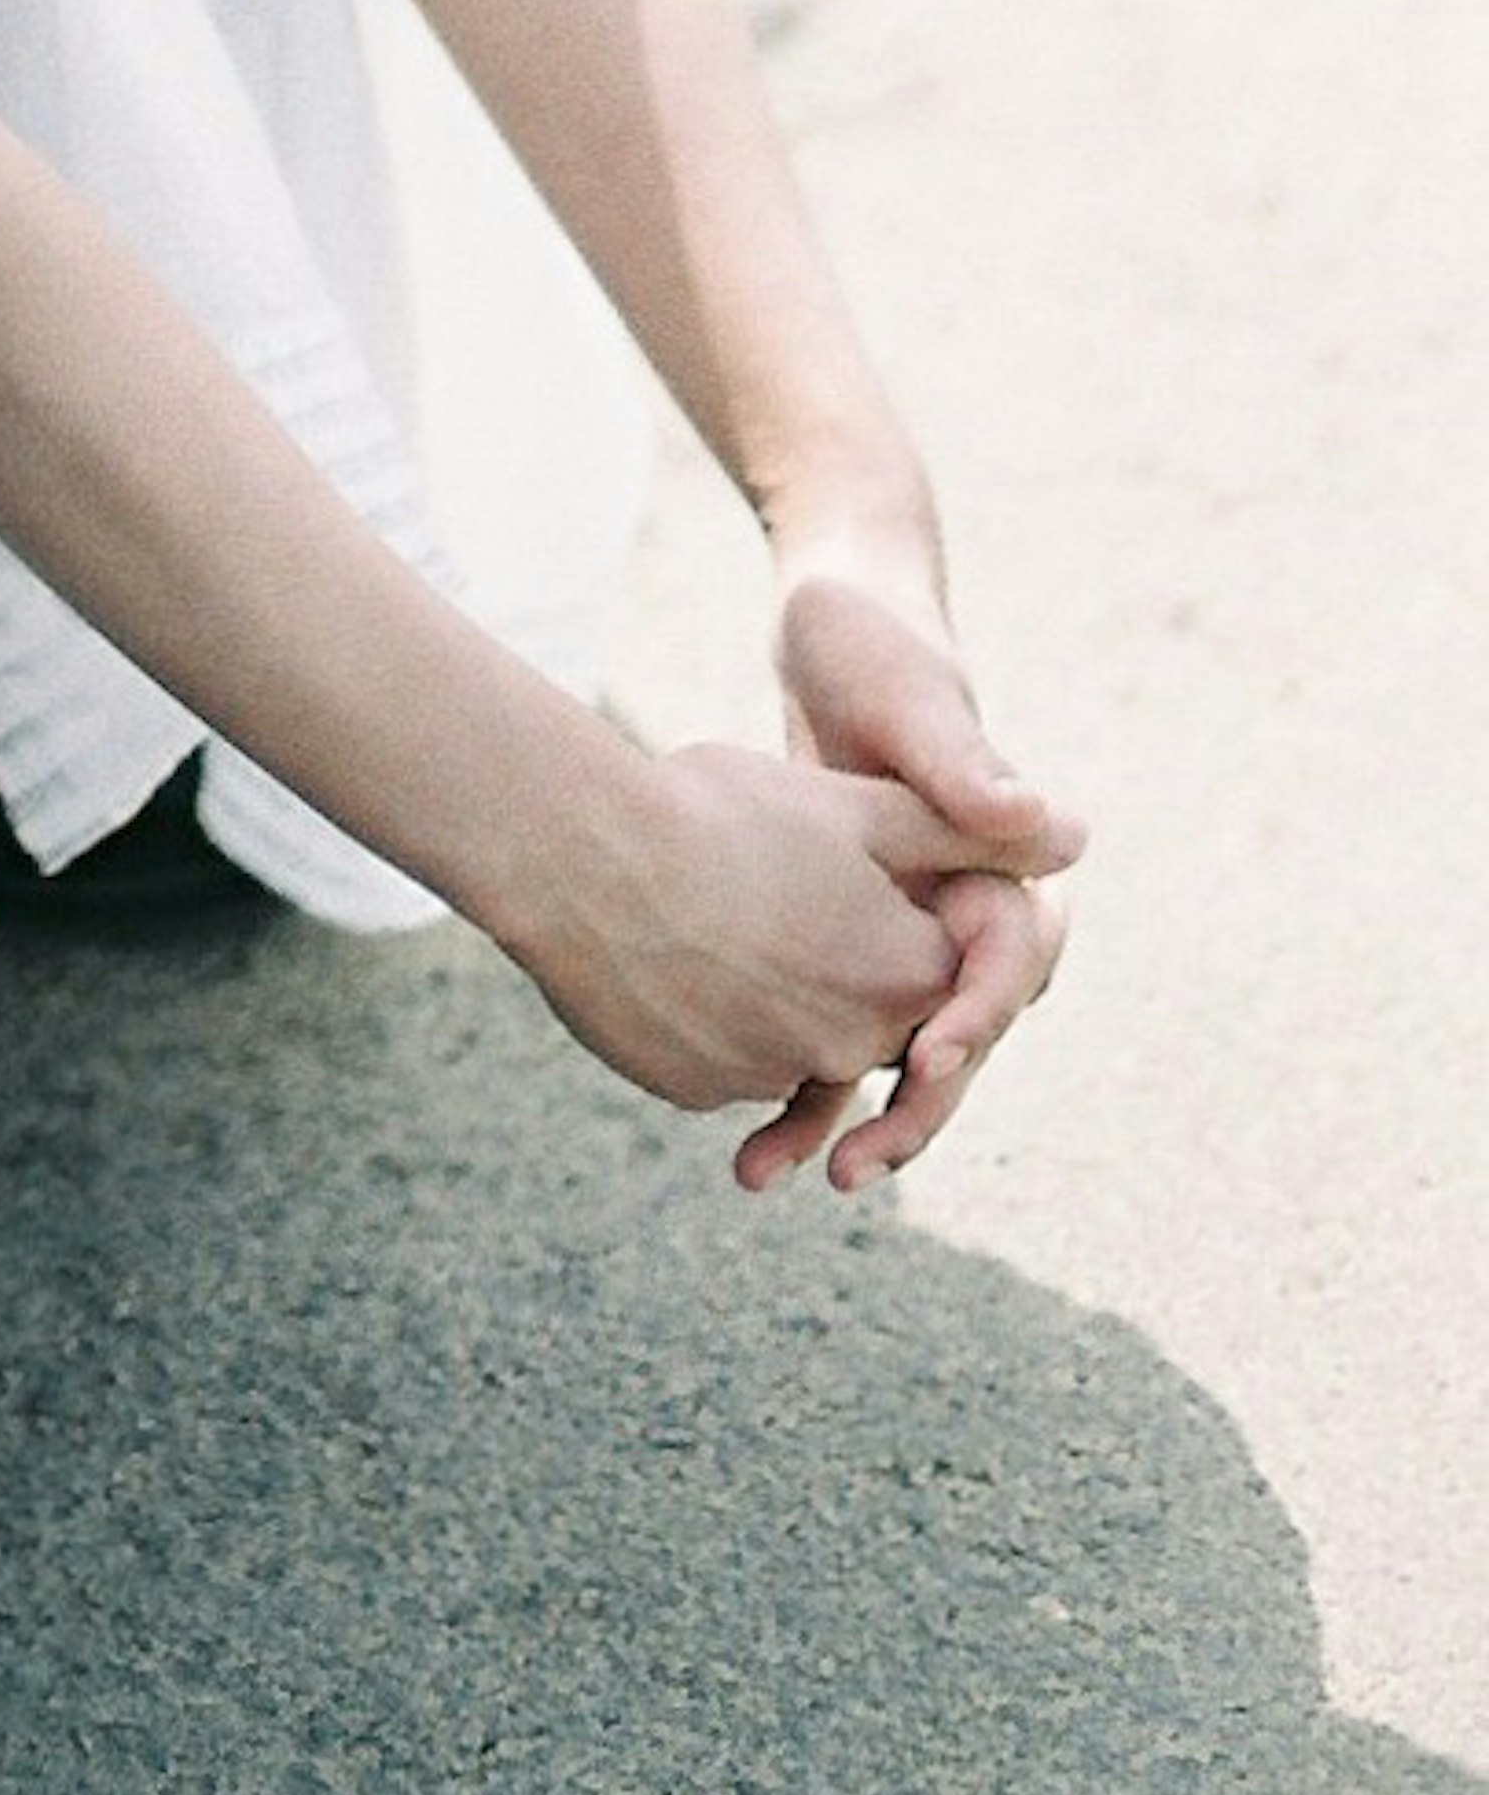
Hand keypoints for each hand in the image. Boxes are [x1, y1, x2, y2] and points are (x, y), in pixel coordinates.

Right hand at [497, 732, 982, 1126]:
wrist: (578, 857)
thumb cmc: (719, 813)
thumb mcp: (853, 805)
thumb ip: (969, 828)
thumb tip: (1076, 837)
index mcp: (902, 975)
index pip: (942, 969)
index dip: (899, 911)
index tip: (847, 874)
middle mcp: (850, 1045)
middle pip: (869, 1007)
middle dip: (833, 954)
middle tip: (771, 887)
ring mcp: (767, 1076)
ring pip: (795, 1037)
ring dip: (771, 990)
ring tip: (711, 910)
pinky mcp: (698, 1090)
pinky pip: (727, 1060)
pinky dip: (714, 1018)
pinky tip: (671, 951)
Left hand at [740, 543, 1084, 1197]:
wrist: (816, 620)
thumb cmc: (872, 637)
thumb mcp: (910, 695)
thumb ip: (964, 762)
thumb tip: (1054, 823)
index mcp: (1000, 858)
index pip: (1012, 964)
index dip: (977, 1015)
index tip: (932, 1056)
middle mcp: (959, 906)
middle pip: (957, 1034)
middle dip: (913, 1108)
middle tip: (857, 1166)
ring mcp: (898, 930)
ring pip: (885, 1051)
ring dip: (840, 1118)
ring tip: (778, 1174)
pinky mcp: (836, 937)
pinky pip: (826, 1029)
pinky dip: (790, 1082)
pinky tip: (742, 1138)